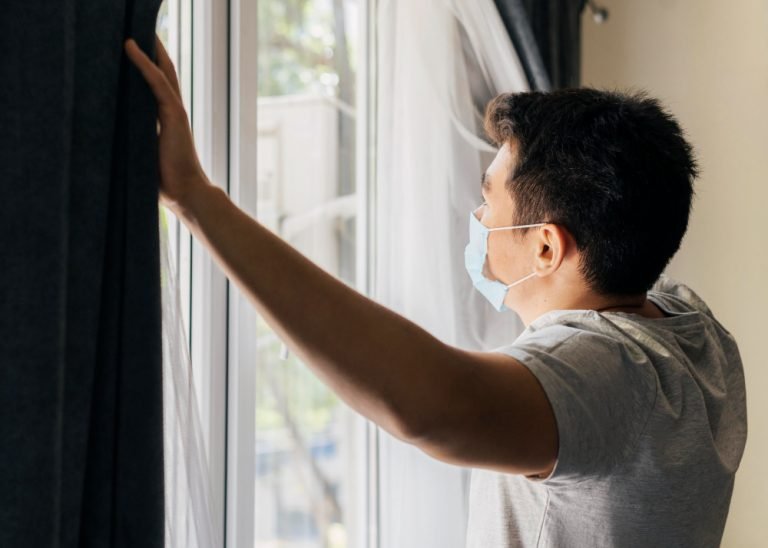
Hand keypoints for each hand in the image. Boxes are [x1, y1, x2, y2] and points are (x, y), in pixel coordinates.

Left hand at [124, 35, 209, 211]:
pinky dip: (144, 63)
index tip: (136, 47)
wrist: (186, 193)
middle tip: (142, 28)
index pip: (158, 85)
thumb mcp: (142, 155)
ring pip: (162, 69)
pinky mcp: (173, 115)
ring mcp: (174, 111)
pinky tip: (131, 47)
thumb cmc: (165, 181)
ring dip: (150, 47)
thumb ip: (132, 141)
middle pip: (165, 70)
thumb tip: (103, 139)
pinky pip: (157, 82)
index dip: (149, 65)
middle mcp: (172, 111)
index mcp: (167, 120)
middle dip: (154, 49)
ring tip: (136, 27)